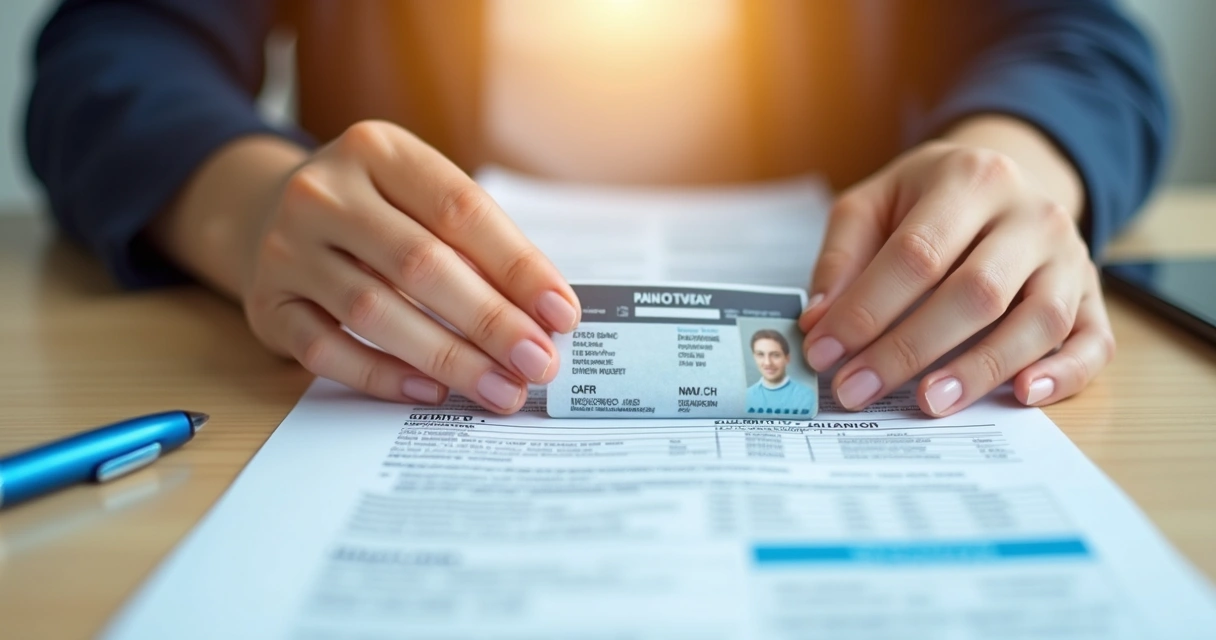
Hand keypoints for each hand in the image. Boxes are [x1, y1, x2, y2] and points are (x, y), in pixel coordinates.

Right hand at [239, 121, 579, 412]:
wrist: (261, 212)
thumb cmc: (371, 211)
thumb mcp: (416, 196)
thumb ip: (474, 244)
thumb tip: (543, 315)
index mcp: (377, 150)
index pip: (460, 208)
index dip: (518, 265)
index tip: (561, 313)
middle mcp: (324, 192)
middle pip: (421, 264)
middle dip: (491, 321)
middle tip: (538, 363)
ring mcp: (286, 248)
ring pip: (374, 311)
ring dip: (448, 358)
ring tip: (500, 389)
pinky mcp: (265, 304)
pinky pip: (326, 350)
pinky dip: (382, 375)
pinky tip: (430, 392)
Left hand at [799, 135, 1114, 416]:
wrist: (1004, 179)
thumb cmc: (927, 201)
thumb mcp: (874, 204)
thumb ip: (842, 258)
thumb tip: (819, 322)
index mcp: (971, 179)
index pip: (916, 253)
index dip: (866, 309)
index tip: (824, 353)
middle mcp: (1032, 215)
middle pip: (975, 292)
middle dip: (908, 349)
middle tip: (858, 389)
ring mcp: (1071, 256)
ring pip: (1039, 321)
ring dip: (980, 368)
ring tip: (928, 402)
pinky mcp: (1093, 296)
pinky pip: (1093, 342)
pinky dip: (1065, 374)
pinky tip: (1023, 395)